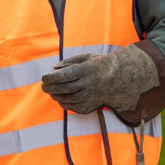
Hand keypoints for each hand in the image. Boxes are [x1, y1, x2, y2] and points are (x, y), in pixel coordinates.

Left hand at [40, 44, 158, 115]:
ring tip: (51, 92)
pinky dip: (65, 104)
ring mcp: (90, 95)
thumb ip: (69, 62)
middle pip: (64, 88)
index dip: (51, 78)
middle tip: (44, 87)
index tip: (44, 77)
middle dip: (51, 88)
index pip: (64, 75)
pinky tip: (60, 99)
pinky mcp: (92, 104)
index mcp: (85, 70)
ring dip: (56, 96)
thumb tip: (53, 68)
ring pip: (68, 99)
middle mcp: (88, 84)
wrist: (120, 78)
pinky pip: (75, 107)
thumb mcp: (86, 58)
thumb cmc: (99, 65)